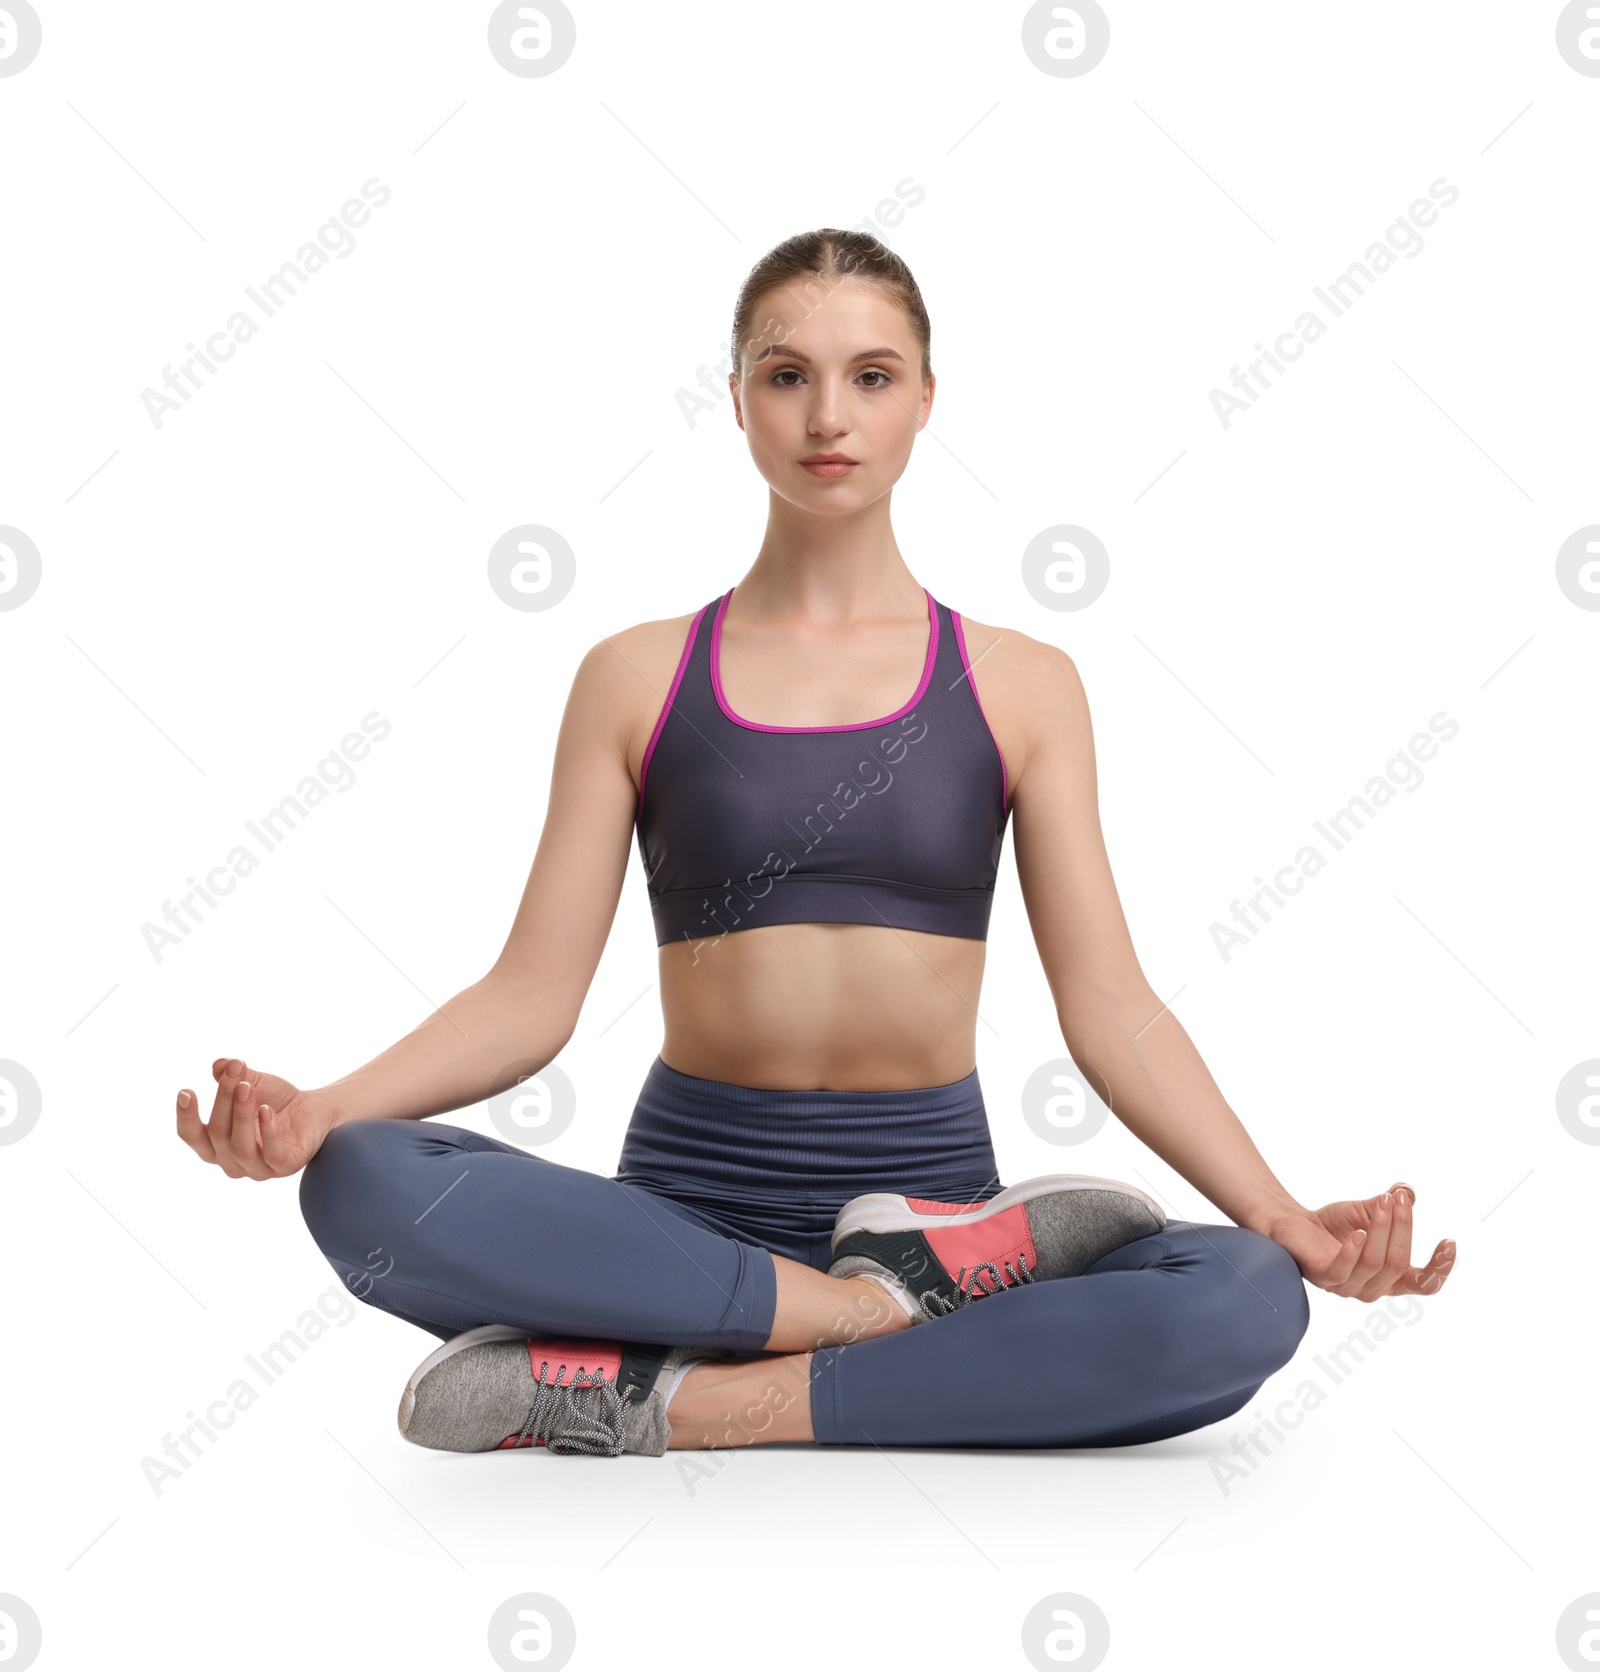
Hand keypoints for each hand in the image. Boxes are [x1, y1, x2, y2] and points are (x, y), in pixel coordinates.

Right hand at [176, 1057, 340, 1180]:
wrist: (314, 1109)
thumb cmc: (275, 1100)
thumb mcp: (251, 1083)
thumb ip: (232, 1077)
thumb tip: (219, 1065)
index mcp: (216, 1145)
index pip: (192, 1136)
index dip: (186, 1117)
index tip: (186, 1092)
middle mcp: (232, 1162)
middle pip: (218, 1133)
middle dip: (224, 1098)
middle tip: (235, 1069)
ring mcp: (258, 1169)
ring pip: (239, 1147)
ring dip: (241, 1114)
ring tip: (247, 1087)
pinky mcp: (285, 1167)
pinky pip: (272, 1154)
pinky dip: (268, 1132)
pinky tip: (267, 1110)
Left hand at [1262, 1184, 1454, 1300]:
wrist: (1294, 1223)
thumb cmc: (1334, 1224)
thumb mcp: (1367, 1211)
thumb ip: (1391, 1206)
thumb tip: (1408, 1191)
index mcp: (1390, 1278)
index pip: (1424, 1285)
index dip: (1440, 1269)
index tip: (1449, 1242)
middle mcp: (1372, 1288)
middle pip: (1400, 1264)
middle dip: (1403, 1227)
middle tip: (1398, 1198)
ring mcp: (1347, 1287)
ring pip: (1376, 1263)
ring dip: (1382, 1229)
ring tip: (1381, 1201)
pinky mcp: (1323, 1278)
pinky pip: (1343, 1270)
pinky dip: (1353, 1251)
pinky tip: (1357, 1232)